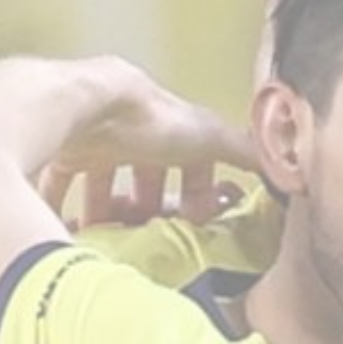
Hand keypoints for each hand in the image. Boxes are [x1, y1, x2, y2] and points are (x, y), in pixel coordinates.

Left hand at [35, 60, 254, 227]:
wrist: (85, 105)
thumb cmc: (146, 118)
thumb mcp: (207, 138)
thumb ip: (244, 153)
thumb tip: (282, 168)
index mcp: (168, 127)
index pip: (189, 160)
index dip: (195, 191)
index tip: (193, 221)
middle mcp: (131, 131)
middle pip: (141, 172)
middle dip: (146, 205)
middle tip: (148, 233)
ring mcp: (92, 140)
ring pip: (101, 178)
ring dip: (106, 209)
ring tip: (110, 238)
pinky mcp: (60, 153)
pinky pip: (60, 182)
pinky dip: (63, 204)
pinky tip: (67, 225)